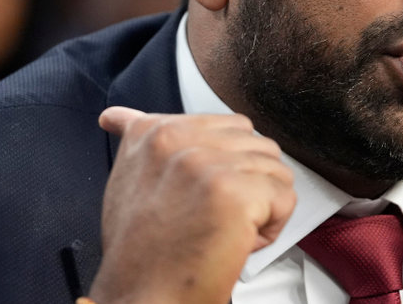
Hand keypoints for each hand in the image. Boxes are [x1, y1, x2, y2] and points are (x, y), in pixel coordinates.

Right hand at [87, 107, 295, 303]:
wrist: (141, 298)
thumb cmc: (140, 251)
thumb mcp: (129, 179)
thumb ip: (138, 142)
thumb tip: (118, 116)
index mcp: (153, 132)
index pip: (227, 126)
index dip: (228, 167)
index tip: (205, 195)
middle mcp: (177, 140)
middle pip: (256, 144)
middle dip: (249, 184)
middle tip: (215, 218)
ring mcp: (206, 163)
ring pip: (274, 171)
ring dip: (261, 206)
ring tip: (223, 231)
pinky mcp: (234, 192)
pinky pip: (285, 198)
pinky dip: (272, 227)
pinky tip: (237, 241)